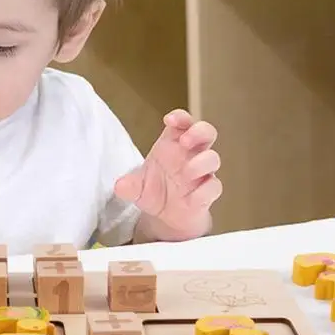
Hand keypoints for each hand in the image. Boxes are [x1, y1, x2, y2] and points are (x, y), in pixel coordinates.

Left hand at [114, 109, 221, 237]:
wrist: (166, 217)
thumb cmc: (154, 190)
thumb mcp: (135, 187)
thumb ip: (128, 185)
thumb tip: (120, 186)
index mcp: (172, 144)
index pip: (182, 123)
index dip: (180, 118)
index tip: (169, 120)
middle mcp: (190, 155)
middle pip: (206, 132)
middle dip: (199, 132)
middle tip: (185, 141)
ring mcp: (201, 173)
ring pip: (213, 158)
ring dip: (201, 162)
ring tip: (186, 172)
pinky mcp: (207, 193)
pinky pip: (213, 187)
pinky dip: (204, 190)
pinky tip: (190, 197)